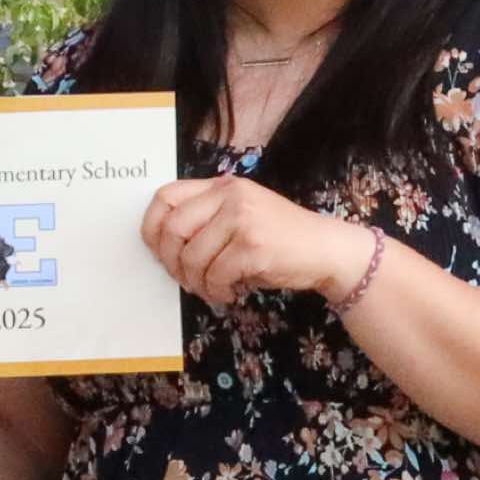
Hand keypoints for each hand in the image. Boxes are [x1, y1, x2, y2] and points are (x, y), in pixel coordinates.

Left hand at [141, 177, 372, 306]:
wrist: (327, 248)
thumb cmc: (280, 237)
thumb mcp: (241, 213)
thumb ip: (207, 218)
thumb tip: (164, 247)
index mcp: (221, 185)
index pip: (165, 197)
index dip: (152, 228)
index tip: (159, 252)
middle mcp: (229, 196)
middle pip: (172, 229)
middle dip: (171, 262)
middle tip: (186, 279)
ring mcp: (242, 219)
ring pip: (193, 257)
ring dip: (197, 283)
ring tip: (212, 290)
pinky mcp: (253, 247)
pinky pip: (215, 275)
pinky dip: (217, 292)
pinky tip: (230, 294)